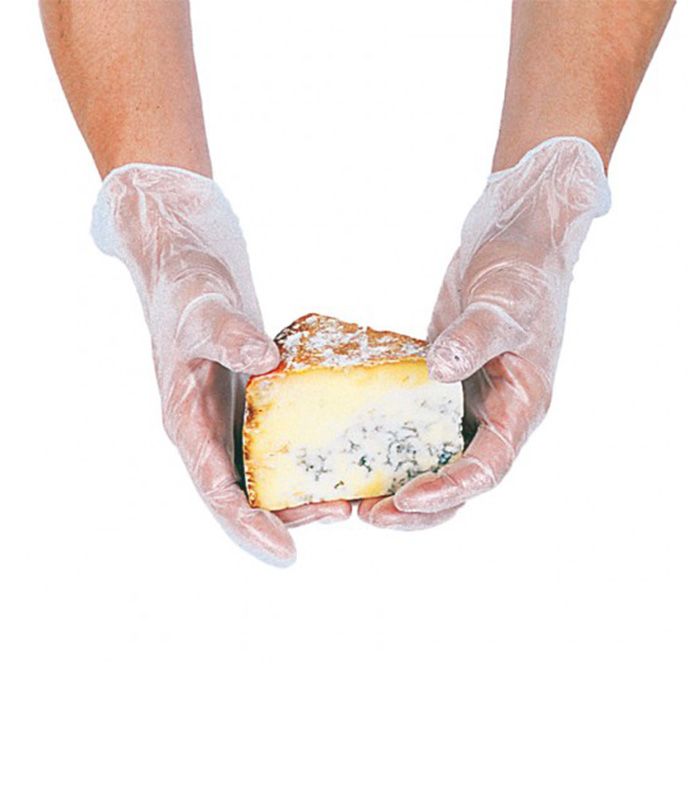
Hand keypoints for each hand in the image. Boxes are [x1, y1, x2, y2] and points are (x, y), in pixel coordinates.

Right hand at [92, 165, 349, 564]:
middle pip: (245, 495)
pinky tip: (342, 457)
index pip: (215, 490)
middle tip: (340, 515)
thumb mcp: (203, 310)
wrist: (188, 271)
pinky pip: (278, 446)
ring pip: (263, 477)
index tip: (286, 551)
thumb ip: (228, 334)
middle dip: (288, 516)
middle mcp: (209, 432)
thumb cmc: (186, 291)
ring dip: (301, 494)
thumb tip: (263, 358)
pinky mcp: (251, 407)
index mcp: (187, 422)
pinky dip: (306, 458)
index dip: (248, 525)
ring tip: (349, 497)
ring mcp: (230, 421)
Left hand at [359, 137, 609, 527]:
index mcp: (520, 409)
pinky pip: (415, 429)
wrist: (515, 248)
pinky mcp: (440, 390)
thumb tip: (442, 372)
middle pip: (457, 482)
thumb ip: (475, 339)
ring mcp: (466, 406)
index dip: (448, 491)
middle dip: (415, 506)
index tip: (405, 499)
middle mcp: (494, 418)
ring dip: (398, 486)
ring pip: (434, 463)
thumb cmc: (522, 277)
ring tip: (354, 499)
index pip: (487, 468)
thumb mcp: (503, 306)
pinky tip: (352, 450)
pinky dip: (389, 446)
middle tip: (367, 515)